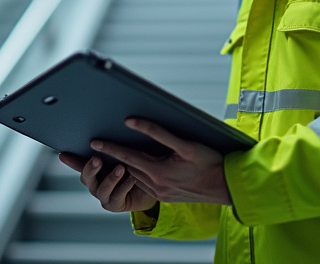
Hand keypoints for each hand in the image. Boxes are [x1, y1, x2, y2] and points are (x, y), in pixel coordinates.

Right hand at [58, 152, 157, 212]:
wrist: (150, 187)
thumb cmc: (134, 166)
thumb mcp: (124, 153)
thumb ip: (114, 145)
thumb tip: (107, 124)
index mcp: (93, 170)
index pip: (79, 163)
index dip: (70, 160)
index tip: (62, 154)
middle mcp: (94, 183)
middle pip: (86, 177)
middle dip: (91, 168)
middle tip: (97, 158)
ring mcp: (103, 196)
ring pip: (102, 189)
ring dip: (111, 178)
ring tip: (121, 167)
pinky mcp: (114, 205)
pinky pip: (117, 196)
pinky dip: (124, 186)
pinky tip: (133, 178)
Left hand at [92, 117, 230, 204]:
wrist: (226, 187)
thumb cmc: (209, 162)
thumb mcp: (185, 144)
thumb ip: (156, 132)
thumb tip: (132, 122)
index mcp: (158, 172)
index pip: (126, 156)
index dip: (109, 148)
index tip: (93, 142)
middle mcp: (156, 186)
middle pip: (128, 167)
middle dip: (115, 157)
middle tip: (101, 146)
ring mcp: (160, 194)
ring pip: (136, 176)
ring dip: (127, 166)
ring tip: (120, 153)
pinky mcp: (166, 197)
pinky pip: (146, 184)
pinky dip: (139, 174)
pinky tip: (142, 166)